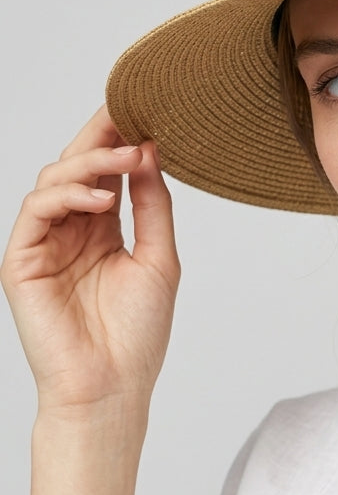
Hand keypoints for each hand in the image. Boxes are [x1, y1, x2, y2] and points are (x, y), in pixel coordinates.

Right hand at [1, 105, 180, 416]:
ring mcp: (43, 244)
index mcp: (101, 230)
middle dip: (103, 137)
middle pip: (77, 166)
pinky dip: (67, 195)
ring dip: (91, 162)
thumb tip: (150, 151)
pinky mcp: (21, 260)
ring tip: (128, 159)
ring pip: (54, 180)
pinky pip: (35, 209)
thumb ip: (153, 204)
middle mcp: (70, 231)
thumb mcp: (159, 258)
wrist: (112, 387)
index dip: (119, 138)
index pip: (105, 172)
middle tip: (133, 115)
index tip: (145, 106)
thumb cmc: (138, 335)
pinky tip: (102, 199)